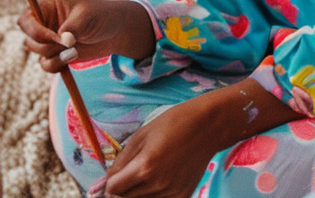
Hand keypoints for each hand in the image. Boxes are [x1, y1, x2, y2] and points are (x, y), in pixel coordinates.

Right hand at [19, 0, 155, 73]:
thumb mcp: (87, 17)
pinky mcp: (57, 54)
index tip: (54, 38)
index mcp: (47, 7)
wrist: (115, 31)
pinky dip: (57, 66)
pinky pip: (47, 65)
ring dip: (55, 58)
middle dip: (47, 46)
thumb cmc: (100, 16)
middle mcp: (45, 23)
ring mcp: (50, 40)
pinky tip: (74, 58)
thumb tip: (64, 41)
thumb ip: (73, 28)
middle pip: (30, 40)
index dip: (35, 31)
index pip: (26, 20)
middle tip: (70, 45)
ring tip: (75, 53)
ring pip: (38, 54)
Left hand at [97, 98, 218, 197]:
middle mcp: (157, 184)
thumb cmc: (172, 124)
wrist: (207, 127)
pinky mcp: (183, 196)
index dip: (109, 184)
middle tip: (128, 175)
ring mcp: (171, 193)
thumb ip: (121, 161)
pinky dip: (153, 195)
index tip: (113, 177)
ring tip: (146, 174)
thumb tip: (107, 180)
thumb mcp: (141, 136)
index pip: (113, 189)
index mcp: (144, 167)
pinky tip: (158, 181)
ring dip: (136, 193)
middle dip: (121, 189)